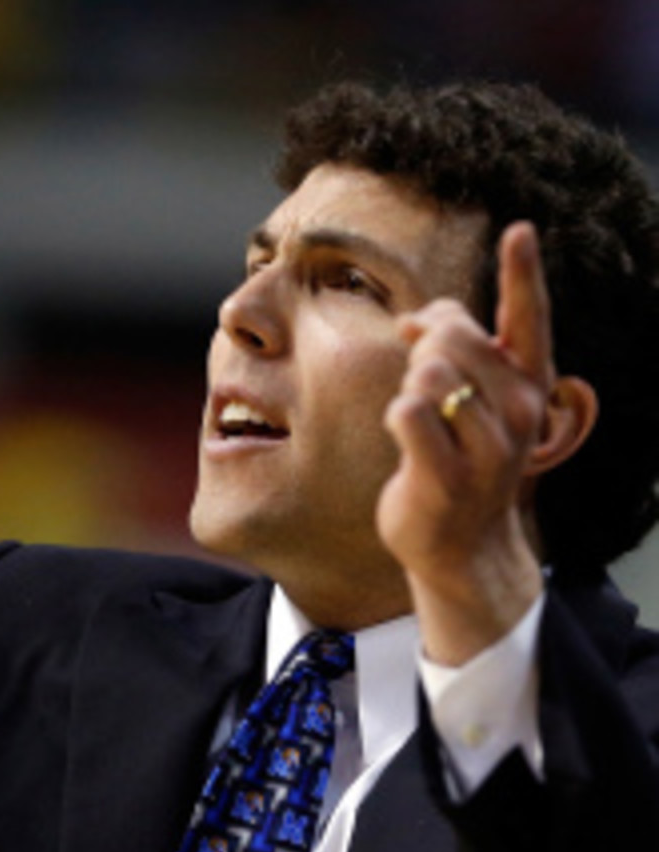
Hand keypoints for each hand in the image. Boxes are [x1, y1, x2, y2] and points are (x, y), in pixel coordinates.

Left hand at [377, 222, 593, 663]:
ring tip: (423, 422)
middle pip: (453, 337)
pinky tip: (409, 439)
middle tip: (421, 377)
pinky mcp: (447, 473)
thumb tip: (418, 316)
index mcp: (530, 385)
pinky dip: (397, 416)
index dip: (522, 272)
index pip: (529, 319)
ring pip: (429, 374)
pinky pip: (407, 411)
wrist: (460, 545)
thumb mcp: (469, 400)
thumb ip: (453, 348)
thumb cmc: (459, 460)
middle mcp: (520, 411)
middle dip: (423, 346)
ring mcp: (488, 445)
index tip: (519, 229)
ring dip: (410, 388)